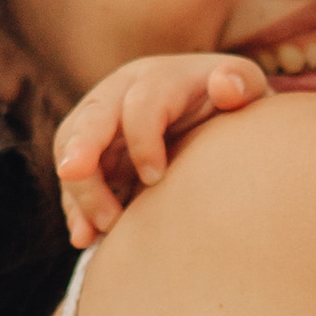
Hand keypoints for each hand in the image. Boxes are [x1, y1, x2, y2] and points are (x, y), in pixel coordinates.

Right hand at [52, 49, 265, 245]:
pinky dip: (75, 208)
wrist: (209, 116)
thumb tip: (224, 87)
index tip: (156, 180)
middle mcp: (121, 93)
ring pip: (70, 148)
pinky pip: (71, 177)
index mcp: (159, 78)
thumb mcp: (244, 88)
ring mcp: (101, 123)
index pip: (140, 104)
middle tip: (74, 176)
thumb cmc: (231, 103)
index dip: (142, 141)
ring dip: (79, 190)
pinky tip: (84, 237)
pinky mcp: (90, 152)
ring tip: (101, 230)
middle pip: (90, 118)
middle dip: (80, 148)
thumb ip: (241, 84)